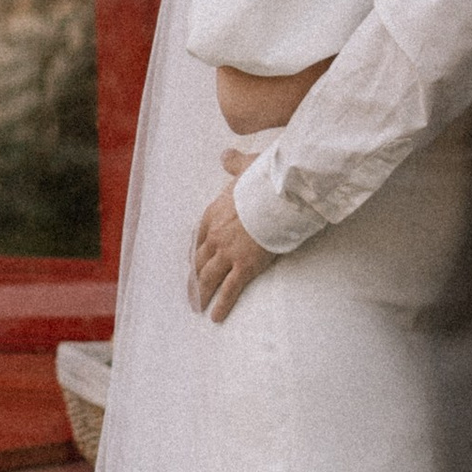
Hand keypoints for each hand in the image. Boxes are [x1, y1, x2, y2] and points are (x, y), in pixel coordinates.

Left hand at [191, 150, 270, 320]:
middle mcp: (216, 235)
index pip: (199, 237)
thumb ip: (234, 162)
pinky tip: (216, 317)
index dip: (196, 252)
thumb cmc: (265, 179)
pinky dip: (221, 305)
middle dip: (194, 277)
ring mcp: (229, 252)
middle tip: (191, 290)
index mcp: (215, 212)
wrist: (280, 194)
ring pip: (209, 277)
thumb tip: (225, 154)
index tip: (193, 261)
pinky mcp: (245, 266)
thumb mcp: (247, 166)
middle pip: (199, 260)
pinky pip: (229, 290)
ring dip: (202, 294)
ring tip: (198, 307)